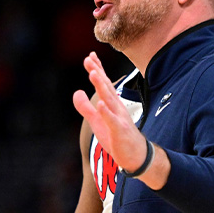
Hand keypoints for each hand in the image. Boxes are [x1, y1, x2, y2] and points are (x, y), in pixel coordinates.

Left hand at [72, 53, 147, 176]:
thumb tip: (76, 92)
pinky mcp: (119, 131)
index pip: (104, 84)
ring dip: (101, 86)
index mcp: (111, 104)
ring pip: (109, 99)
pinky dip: (106, 112)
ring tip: (93, 73)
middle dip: (98, 73)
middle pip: (106, 87)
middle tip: (89, 59)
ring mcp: (119, 118)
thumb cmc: (117, 137)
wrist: (136, 156)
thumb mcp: (97, 121)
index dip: (97, 70)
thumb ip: (85, 107)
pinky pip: (112, 120)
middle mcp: (116, 107)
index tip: (90, 56)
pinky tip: (100, 103)